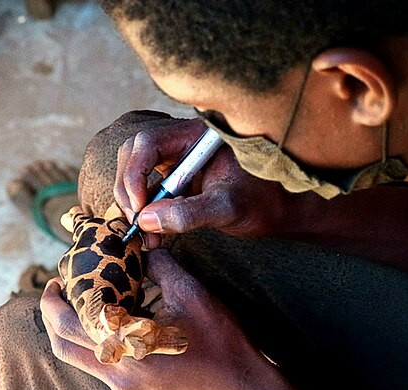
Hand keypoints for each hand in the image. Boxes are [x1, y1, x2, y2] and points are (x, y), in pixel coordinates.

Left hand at [40, 249, 281, 389]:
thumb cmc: (220, 342)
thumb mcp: (191, 293)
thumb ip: (159, 265)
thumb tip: (139, 245)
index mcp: (125, 345)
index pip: (68, 324)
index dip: (53, 301)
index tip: (57, 279)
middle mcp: (116, 372)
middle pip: (62, 346)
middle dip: (52, 317)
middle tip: (57, 291)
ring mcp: (122, 389)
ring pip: (77, 360)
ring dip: (69, 333)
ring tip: (77, 305)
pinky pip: (98, 369)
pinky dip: (92, 345)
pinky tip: (109, 326)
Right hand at [113, 117, 304, 238]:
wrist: (279, 211)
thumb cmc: (263, 202)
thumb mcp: (228, 209)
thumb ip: (189, 214)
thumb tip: (146, 220)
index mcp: (196, 135)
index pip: (148, 142)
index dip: (135, 174)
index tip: (139, 208)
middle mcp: (182, 142)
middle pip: (133, 155)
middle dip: (128, 189)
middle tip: (137, 223)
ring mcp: (176, 160)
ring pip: (135, 173)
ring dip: (134, 206)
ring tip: (147, 236)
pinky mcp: (174, 179)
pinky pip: (146, 191)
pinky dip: (143, 214)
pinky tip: (152, 235)